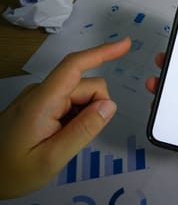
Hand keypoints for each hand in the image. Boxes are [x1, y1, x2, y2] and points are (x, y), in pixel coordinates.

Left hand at [0, 38, 130, 198]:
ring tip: (63, 141)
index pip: (75, 67)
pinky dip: (75, 118)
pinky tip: (61, 136)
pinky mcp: (41, 104)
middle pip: (87, 86)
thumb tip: (109, 105)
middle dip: (95, 109)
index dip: (102, 53)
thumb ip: (83, 130)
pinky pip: (71, 103)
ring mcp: (40, 97)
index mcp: (42, 102)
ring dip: (84, 116)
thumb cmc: (13, 171)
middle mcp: (42, 92)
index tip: (125, 45)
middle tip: (76, 139)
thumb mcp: (52, 158)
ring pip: (81, 96)